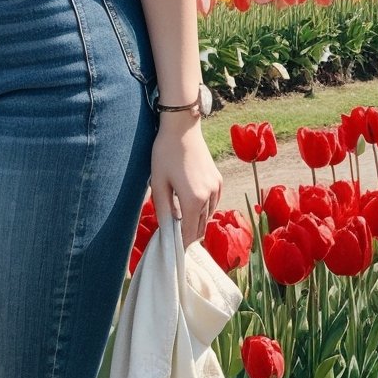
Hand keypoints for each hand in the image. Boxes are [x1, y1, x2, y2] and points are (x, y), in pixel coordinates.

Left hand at [150, 117, 222, 249]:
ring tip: (180, 221)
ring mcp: (216, 187)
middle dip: (189, 236)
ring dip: (196, 223)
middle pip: (201, 228)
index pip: (190, 233)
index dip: (181, 244)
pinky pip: (213, 203)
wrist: (182, 128)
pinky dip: (203, 210)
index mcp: (194, 199)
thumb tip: (166, 228)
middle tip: (175, 238)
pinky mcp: (218, 179)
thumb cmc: (165, 153)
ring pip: (208, 216)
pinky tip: (190, 205)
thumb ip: (163, 209)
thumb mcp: (158, 183)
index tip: (174, 250)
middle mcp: (209, 196)